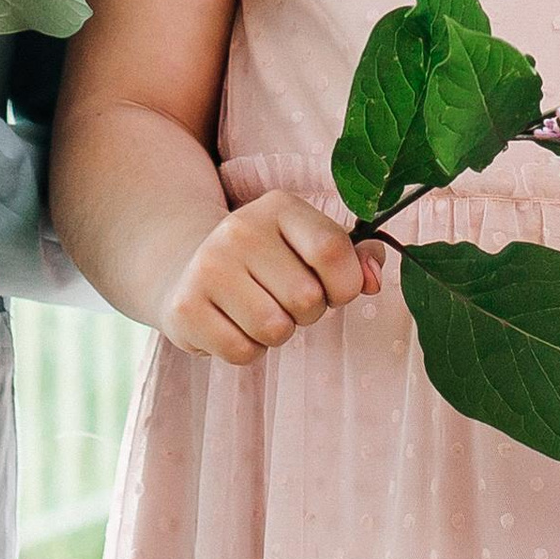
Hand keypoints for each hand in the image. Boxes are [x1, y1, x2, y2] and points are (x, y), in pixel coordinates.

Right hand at [159, 191, 385, 365]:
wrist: (186, 265)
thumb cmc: (268, 261)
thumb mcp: (308, 244)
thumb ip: (353, 258)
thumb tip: (373, 280)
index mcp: (278, 206)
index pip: (332, 250)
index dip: (345, 284)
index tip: (334, 289)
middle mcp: (240, 228)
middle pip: (307, 298)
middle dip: (307, 313)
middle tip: (286, 300)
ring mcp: (208, 266)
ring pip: (275, 329)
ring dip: (277, 334)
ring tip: (260, 311)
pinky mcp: (186, 306)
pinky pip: (242, 352)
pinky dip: (247, 349)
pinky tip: (233, 323)